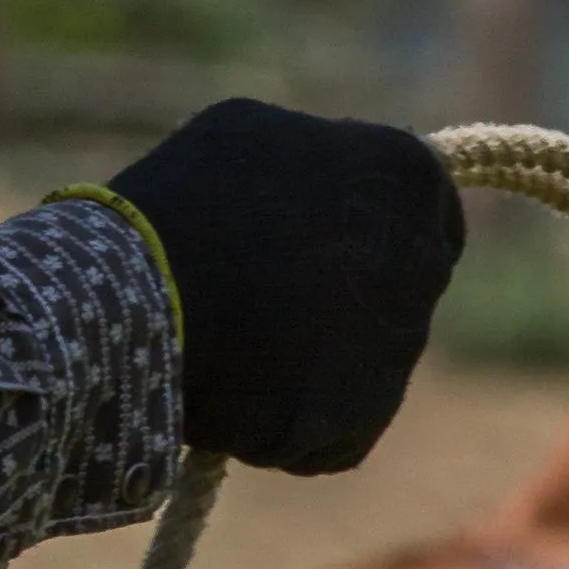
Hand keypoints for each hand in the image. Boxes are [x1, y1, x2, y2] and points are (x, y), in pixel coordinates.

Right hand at [109, 98, 464, 473]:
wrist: (140, 300)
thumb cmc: (184, 202)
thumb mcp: (250, 137)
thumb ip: (315, 159)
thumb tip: (328, 185)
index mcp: (404, 174)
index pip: (427, 212)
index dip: (375, 230)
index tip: (328, 245)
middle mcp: (422, 263)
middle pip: (397, 292)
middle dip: (343, 302)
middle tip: (266, 300)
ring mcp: (396, 349)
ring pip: (358, 367)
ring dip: (308, 365)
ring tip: (231, 348)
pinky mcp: (358, 422)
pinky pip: (329, 431)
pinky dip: (287, 426)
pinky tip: (234, 398)